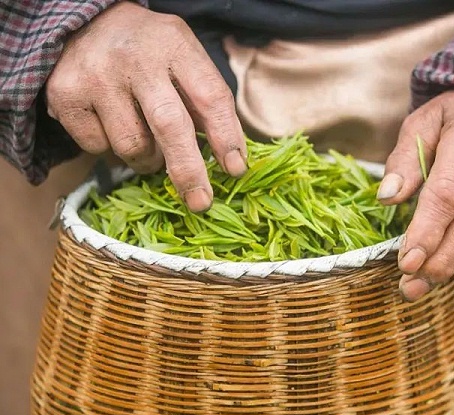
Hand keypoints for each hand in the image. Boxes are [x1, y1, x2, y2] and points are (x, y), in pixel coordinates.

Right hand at [46, 1, 245, 210]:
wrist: (83, 20)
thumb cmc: (148, 51)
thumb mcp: (183, 57)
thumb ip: (203, 100)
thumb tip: (230, 157)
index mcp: (175, 46)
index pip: (210, 96)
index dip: (226, 137)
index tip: (236, 168)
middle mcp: (135, 59)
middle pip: (169, 125)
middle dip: (188, 170)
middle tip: (200, 202)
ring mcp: (97, 76)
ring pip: (132, 146)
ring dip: (148, 159)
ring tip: (149, 143)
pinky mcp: (65, 95)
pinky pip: (97, 146)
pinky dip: (110, 148)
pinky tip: (112, 123)